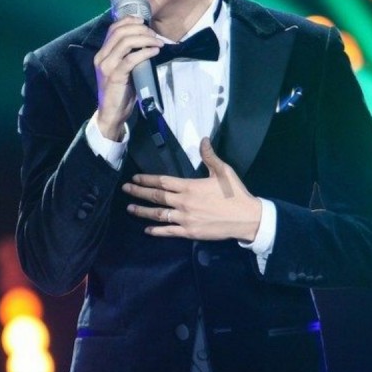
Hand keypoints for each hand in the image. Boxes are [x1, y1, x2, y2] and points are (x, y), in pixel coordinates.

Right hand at [93, 16, 162, 139]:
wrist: (111, 113)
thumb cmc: (121, 91)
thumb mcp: (124, 69)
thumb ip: (129, 55)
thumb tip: (148, 41)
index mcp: (102, 53)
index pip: (113, 28)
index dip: (129, 21)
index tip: (144, 22)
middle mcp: (101, 57)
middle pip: (120, 32)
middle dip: (140, 29)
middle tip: (154, 35)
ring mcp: (107, 66)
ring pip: (125, 42)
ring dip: (145, 39)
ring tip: (157, 43)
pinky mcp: (115, 76)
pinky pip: (130, 59)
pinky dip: (144, 52)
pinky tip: (154, 52)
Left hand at [124, 138, 261, 241]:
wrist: (246, 218)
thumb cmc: (235, 193)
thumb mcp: (223, 171)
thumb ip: (210, 156)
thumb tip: (204, 139)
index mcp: (190, 186)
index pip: (163, 181)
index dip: (147, 180)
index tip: (135, 178)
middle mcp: (184, 202)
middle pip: (156, 196)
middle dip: (139, 192)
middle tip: (125, 190)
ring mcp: (185, 218)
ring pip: (159, 214)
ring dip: (143, 211)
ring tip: (130, 208)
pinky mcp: (190, 232)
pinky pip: (169, 231)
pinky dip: (157, 231)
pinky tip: (147, 230)